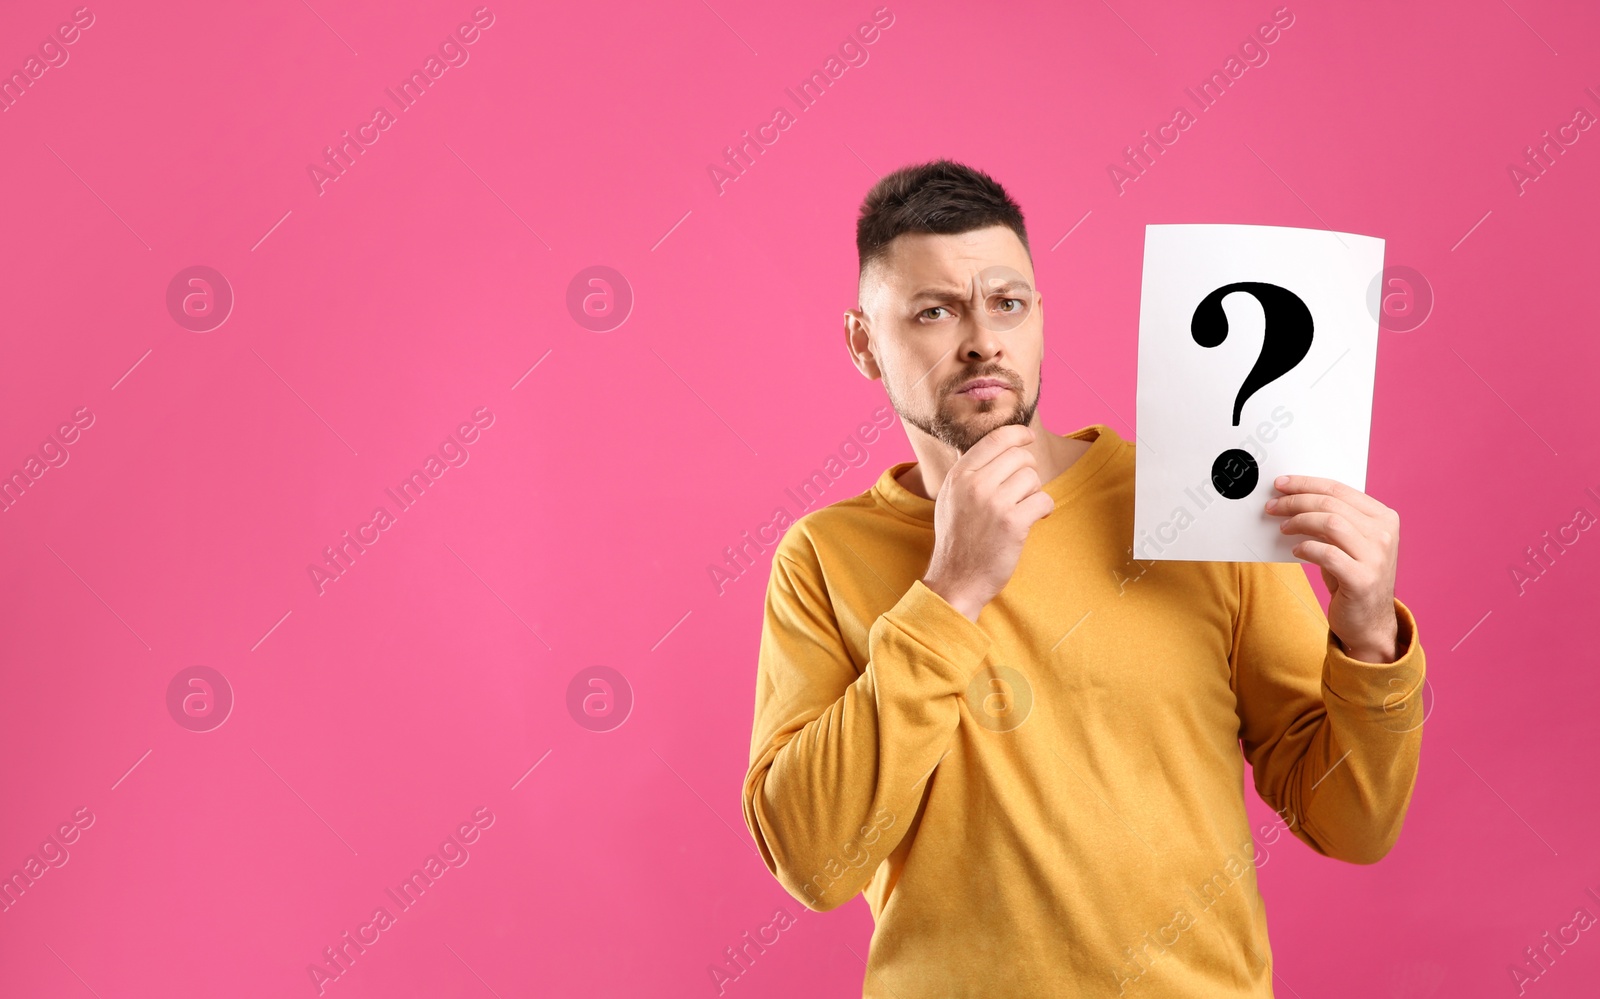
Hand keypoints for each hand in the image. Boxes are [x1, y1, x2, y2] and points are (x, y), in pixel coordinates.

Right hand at [922, 424, 1054, 621]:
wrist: (956, 580)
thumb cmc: (958, 539)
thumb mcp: (951, 498)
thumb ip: (969, 472)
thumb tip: (995, 445)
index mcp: (959, 476)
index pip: (995, 439)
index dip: (1018, 434)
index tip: (1028, 437)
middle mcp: (974, 485)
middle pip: (1019, 457)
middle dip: (1028, 471)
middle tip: (1023, 490)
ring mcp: (994, 503)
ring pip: (1033, 478)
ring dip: (1034, 492)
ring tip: (1022, 509)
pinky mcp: (1013, 523)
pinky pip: (1044, 500)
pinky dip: (1044, 509)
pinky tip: (1035, 518)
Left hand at [1265, 474, 1400, 662]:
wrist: (1369, 622)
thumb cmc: (1353, 578)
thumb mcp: (1348, 543)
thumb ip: (1333, 520)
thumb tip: (1293, 499)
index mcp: (1384, 518)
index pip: (1339, 489)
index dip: (1306, 484)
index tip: (1281, 485)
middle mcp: (1384, 534)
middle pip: (1331, 504)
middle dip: (1296, 501)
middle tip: (1273, 506)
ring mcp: (1377, 557)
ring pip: (1330, 523)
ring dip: (1299, 521)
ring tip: (1283, 528)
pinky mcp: (1363, 579)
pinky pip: (1327, 554)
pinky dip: (1307, 548)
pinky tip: (1297, 550)